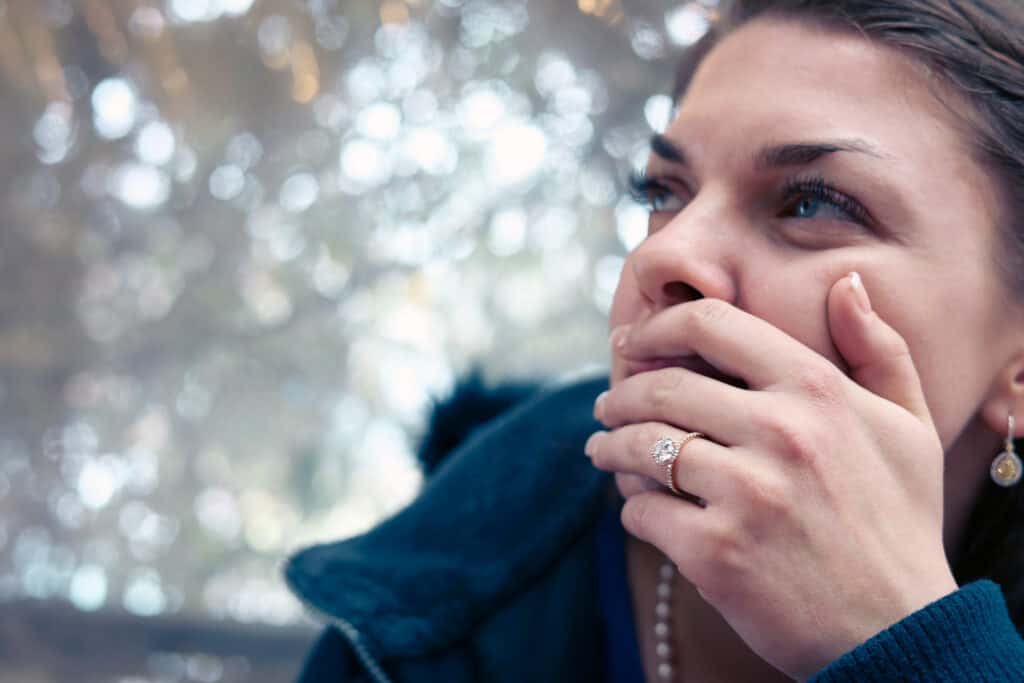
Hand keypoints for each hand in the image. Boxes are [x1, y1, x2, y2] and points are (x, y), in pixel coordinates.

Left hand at [585, 273, 958, 680]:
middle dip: (619, 395)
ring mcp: (746, 494)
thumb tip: (846, 285)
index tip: (631, 343)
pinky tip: (635, 505)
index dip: (656, 326)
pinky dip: (631, 507)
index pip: (712, 325)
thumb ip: (879, 349)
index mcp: (819, 391)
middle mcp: (781, 433)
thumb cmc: (900, 524)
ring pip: (642, 447)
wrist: (899, 632)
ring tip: (601, 451)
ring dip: (610, 447)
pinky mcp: (716, 552)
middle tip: (605, 407)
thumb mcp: (910, 427)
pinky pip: (642, 511)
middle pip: (661, 387)